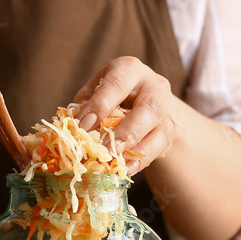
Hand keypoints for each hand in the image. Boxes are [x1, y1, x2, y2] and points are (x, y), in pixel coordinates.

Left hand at [74, 57, 179, 173]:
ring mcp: (166, 109)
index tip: (82, 127)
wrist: (143, 99)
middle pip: (148, 108)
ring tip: (115, 162)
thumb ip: (84, 105)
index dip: (100, 106)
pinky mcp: (170, 130)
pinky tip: (126, 169)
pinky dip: (141, 160)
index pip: (117, 84)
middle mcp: (153, 86)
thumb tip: (70, 127)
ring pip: (160, 130)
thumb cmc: (111, 94)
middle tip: (105, 150)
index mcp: (129, 70)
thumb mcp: (95, 91)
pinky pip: (160, 147)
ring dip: (136, 149)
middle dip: (126, 131)